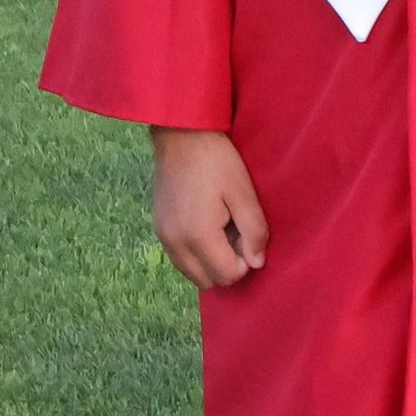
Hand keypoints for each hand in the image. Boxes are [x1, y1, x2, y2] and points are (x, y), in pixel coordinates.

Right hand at [150, 127, 268, 288]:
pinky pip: (180, 258)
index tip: (250, 235)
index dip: (245, 262)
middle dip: (227, 265)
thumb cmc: (217, 161)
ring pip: (191, 272)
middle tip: (238, 232)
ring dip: (210, 260)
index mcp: (197, 236)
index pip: (226, 276)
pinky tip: (207, 223)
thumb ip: (253, 231)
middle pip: (207, 281)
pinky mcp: (158, 229)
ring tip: (224, 226)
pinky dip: (196, 252)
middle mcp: (175, 244)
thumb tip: (257, 263)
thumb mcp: (243, 193)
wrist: (181, 135)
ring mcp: (163, 237)